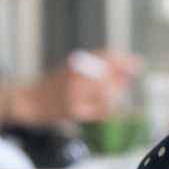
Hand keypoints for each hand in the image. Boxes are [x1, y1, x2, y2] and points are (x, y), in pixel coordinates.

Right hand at [8, 49, 142, 124]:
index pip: (107, 56)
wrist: (29, 100)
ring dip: (114, 97)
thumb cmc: (53, 84)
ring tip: (111, 98)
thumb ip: (94, 66)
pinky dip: (105, 110)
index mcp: (77, 63)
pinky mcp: (73, 111)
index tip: (139, 65)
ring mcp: (75, 95)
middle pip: (111, 78)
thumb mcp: (72, 68)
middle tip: (125, 85)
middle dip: (122, 83)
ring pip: (108, 96)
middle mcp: (77, 77)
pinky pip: (99, 111)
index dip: (126, 60)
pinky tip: (101, 108)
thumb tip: (124, 68)